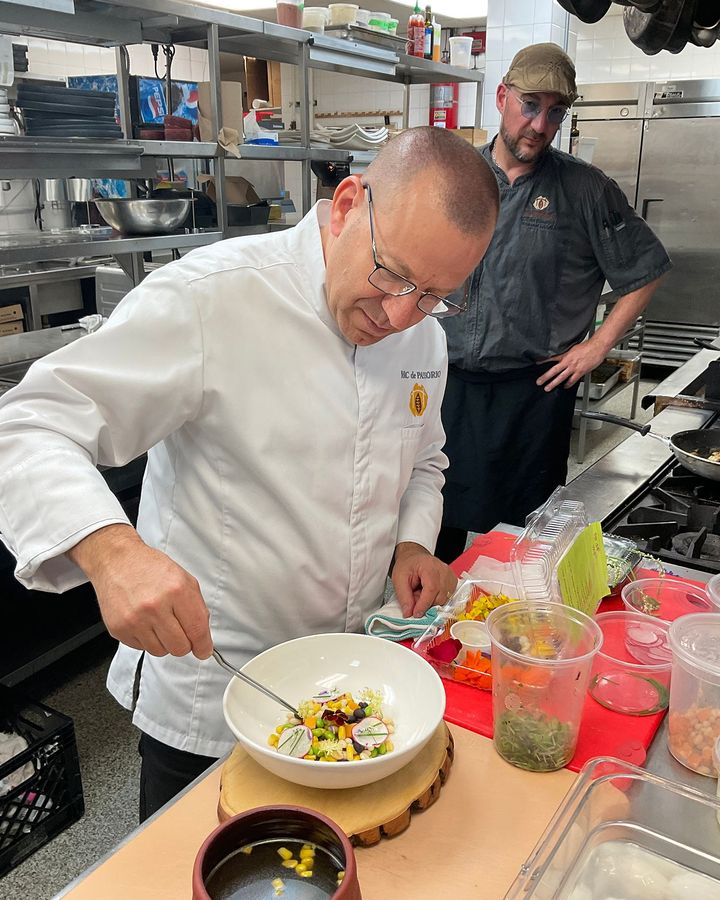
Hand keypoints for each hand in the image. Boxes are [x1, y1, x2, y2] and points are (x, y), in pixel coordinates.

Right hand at [68, 525, 211, 658]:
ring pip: (160, 651)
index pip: (197, 630)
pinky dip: (147, 639)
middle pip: (180, 648)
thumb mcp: (184, 579)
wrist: (118, 561)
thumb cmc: (150, 568)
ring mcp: (135, 620)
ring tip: (159, 621)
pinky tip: (144, 621)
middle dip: (184, 643)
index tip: (204, 650)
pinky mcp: (119, 629)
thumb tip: (202, 638)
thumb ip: (197, 608)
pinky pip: (142, 648)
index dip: (203, 645)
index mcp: (176, 591)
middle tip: (180, 631)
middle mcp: (155, 607)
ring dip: (164, 642)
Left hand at [391, 541, 457, 617]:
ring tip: (422, 592)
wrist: (414, 557)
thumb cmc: (407, 565)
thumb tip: (409, 613)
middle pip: (440, 597)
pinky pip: (447, 597)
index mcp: (430, 566)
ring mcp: (450, 576)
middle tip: (415, 596)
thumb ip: (404, 597)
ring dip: (432, 601)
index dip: (424, 604)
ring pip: (444, 599)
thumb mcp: (399, 579)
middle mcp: (443, 570)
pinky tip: (429, 592)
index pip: (431, 589)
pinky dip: (437, 599)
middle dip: (426, 603)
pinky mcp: (453, 581)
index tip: (416, 614)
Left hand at [536, 340, 607, 391]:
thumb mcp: (573, 348)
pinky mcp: (580, 372)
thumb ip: (566, 353)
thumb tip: (561, 356)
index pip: (552, 358)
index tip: (536, 364)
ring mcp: (573, 368)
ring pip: (561, 377)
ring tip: (547, 388)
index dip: (543, 361)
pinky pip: (572, 380)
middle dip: (545, 377)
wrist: (597, 347)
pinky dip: (568, 384)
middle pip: (554, 370)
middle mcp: (568, 362)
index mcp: (565, 355)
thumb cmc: (587, 347)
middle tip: (539, 382)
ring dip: (553, 383)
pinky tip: (565, 387)